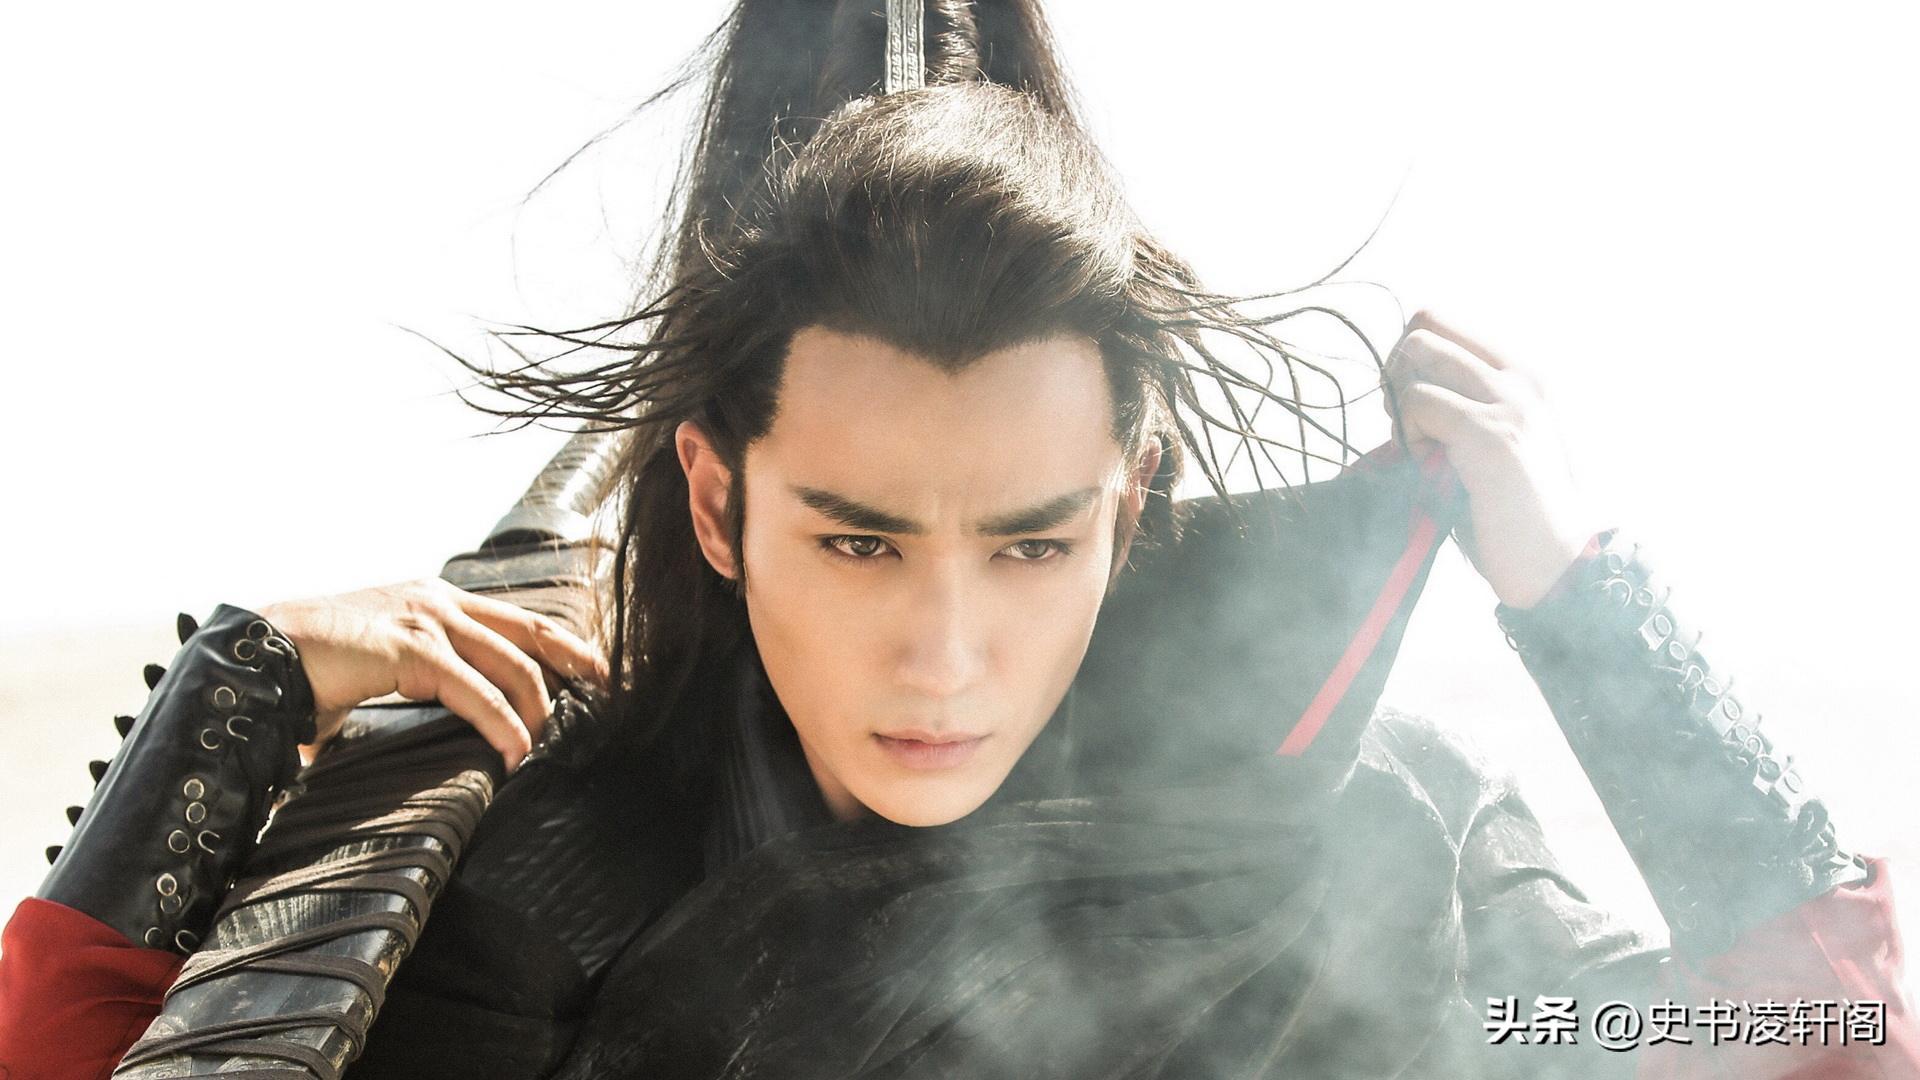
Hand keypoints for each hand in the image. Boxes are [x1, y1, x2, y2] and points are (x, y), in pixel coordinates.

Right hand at [257, 579, 608, 769]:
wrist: (259, 650)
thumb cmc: (310, 664)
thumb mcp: (379, 661)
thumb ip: (417, 677)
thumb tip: (440, 715)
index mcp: (432, 598)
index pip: (511, 617)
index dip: (556, 640)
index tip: (588, 664)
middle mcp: (437, 600)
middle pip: (529, 629)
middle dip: (574, 659)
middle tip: (604, 687)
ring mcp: (427, 620)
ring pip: (511, 664)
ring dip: (536, 709)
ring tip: (543, 744)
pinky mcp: (413, 648)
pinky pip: (476, 692)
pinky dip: (503, 724)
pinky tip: (515, 750)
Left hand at [1383, 310, 1601, 608]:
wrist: (1559, 565)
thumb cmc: (1512, 513)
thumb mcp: (1488, 442)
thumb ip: (1458, 404)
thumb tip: (1394, 381)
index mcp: (1520, 374)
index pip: (1439, 319)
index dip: (1407, 359)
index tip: (1412, 406)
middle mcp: (1518, 376)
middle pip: (1422, 327)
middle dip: (1398, 375)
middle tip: (1410, 427)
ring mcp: (1507, 400)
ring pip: (1417, 355)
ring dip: (1404, 405)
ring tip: (1427, 452)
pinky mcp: (1489, 433)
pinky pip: (1417, 402)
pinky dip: (1410, 436)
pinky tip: (1434, 470)